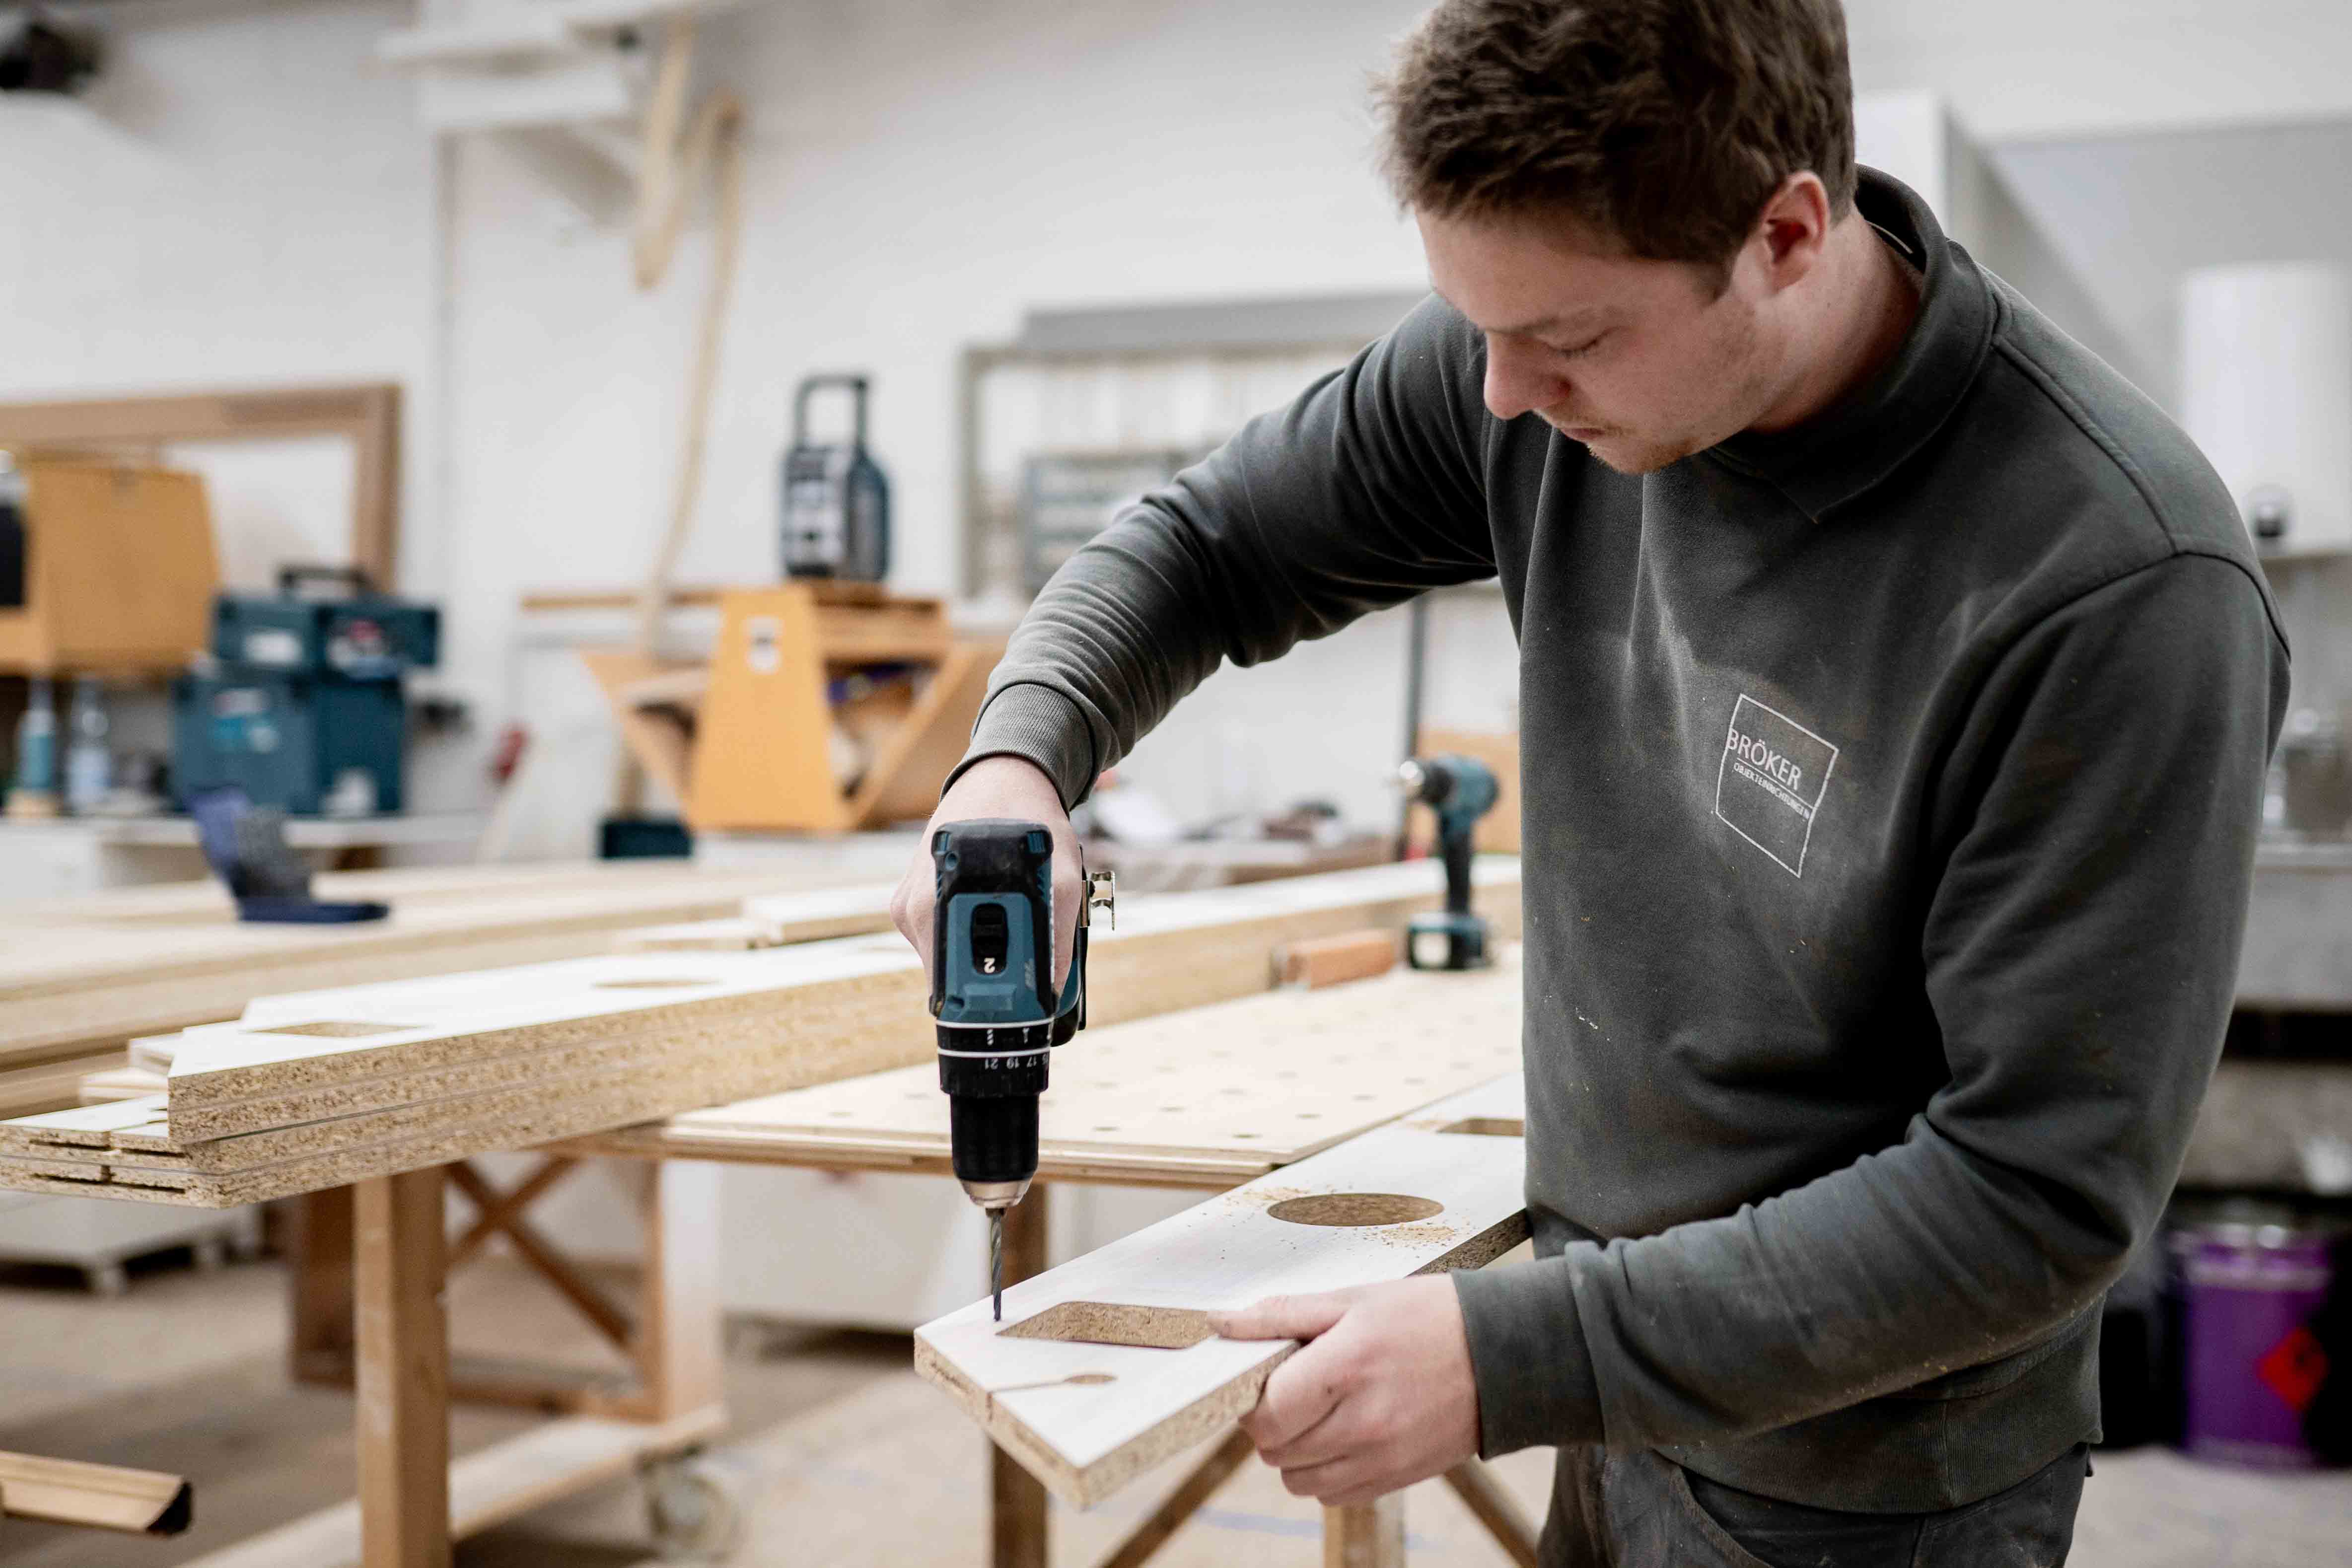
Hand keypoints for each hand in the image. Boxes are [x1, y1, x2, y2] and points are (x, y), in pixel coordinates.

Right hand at [891, 755, 1084, 990]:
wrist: (1002, 776)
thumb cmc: (1030, 821)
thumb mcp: (1060, 877)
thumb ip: (1058, 936)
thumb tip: (1051, 994)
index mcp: (935, 907)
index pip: (951, 989)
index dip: (990, 1004)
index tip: (1023, 1002)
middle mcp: (912, 909)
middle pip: (951, 979)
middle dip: (993, 977)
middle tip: (1030, 952)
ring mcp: (908, 906)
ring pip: (949, 960)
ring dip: (985, 952)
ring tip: (1015, 915)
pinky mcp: (911, 901)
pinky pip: (944, 937)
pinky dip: (972, 933)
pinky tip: (992, 903)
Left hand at [1208, 1277, 1480, 1506]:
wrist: (1505, 1354)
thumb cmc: (1427, 1317)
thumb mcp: (1355, 1298)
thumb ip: (1282, 1314)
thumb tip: (1221, 1322)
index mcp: (1345, 1368)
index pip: (1265, 1415)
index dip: (1255, 1398)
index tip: (1270, 1377)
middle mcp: (1362, 1422)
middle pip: (1274, 1451)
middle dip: (1273, 1421)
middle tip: (1298, 1389)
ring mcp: (1381, 1458)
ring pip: (1297, 1480)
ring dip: (1296, 1451)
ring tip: (1323, 1412)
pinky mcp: (1397, 1479)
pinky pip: (1332, 1495)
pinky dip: (1326, 1472)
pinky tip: (1346, 1434)